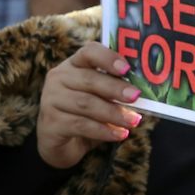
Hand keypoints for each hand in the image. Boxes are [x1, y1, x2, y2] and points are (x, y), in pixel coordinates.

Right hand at [38, 42, 142, 169]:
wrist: (61, 142)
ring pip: (85, 103)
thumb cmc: (87, 113)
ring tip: (133, 121)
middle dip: (115, 88)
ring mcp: (50, 100)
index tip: (126, 69)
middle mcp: (58, 78)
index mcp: (74, 64)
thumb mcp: (101, 97)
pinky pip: (80, 125)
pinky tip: (119, 134)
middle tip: (136, 97)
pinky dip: (103, 130)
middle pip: (89, 79)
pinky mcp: (50, 123)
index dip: (108, 58)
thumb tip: (144, 90)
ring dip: (113, 113)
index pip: (89, 52)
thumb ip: (116, 88)